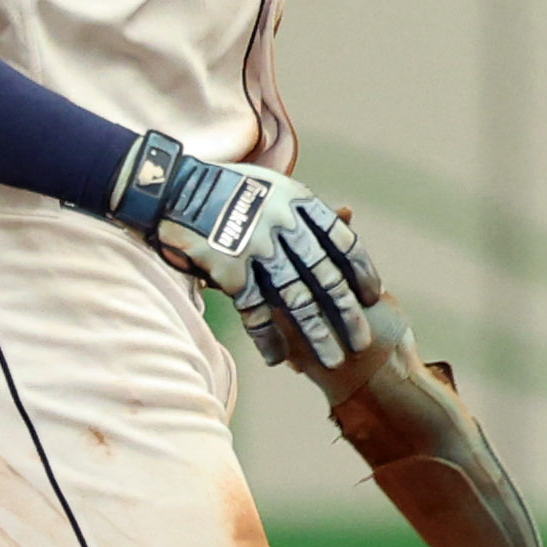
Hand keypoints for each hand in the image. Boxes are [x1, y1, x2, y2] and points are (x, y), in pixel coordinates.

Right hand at [119, 133, 384, 368]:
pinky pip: (255, 310)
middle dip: (347, 313)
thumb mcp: (274, 185)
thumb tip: (348, 215)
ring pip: (297, 299)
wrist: (173, 187)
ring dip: (316, 334)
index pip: (343, 243)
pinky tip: (278, 358)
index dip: (361, 273)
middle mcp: (284, 226)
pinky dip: (267, 337)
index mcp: (299, 203)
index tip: (373, 298)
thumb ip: (306, 208)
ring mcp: (258, 248)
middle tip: (362, 342)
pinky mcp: (230, 268)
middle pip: (326, 277)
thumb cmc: (227, 188)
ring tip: (332, 360)